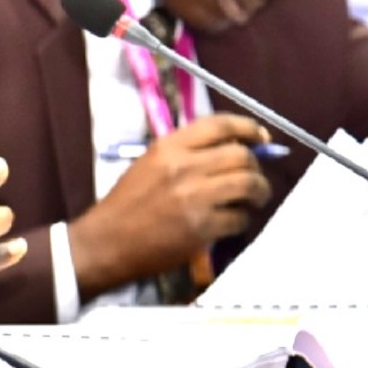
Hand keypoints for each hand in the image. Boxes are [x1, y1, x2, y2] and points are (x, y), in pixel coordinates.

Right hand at [67, 113, 272, 299]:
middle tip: (253, 178)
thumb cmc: (126, 203)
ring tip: (253, 200)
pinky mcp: (202, 227)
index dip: (248, 128)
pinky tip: (231, 223)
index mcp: (168, 148)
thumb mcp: (149, 165)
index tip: (261, 138)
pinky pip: (240, 218)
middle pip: (241, 155)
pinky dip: (242, 220)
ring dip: (259, 192)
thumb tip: (231, 150)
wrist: (106, 242)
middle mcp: (183, 167)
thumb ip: (185, 154)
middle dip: (256, 167)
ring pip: (250, 184)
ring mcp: (194, 197)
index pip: (219, 125)